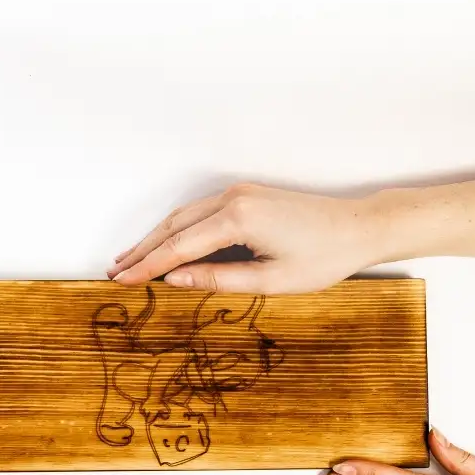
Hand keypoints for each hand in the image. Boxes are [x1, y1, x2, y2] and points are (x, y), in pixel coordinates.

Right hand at [108, 183, 387, 292]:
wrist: (358, 228)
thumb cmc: (323, 257)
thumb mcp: (270, 281)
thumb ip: (217, 280)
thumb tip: (174, 280)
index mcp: (237, 219)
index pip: (178, 247)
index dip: (147, 266)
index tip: (122, 282)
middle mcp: (232, 198)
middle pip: (173, 225)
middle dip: (143, 249)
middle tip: (115, 272)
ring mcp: (239, 193)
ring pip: (183, 216)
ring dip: (156, 237)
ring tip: (131, 260)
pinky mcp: (246, 195)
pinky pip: (200, 212)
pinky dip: (178, 229)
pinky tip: (167, 244)